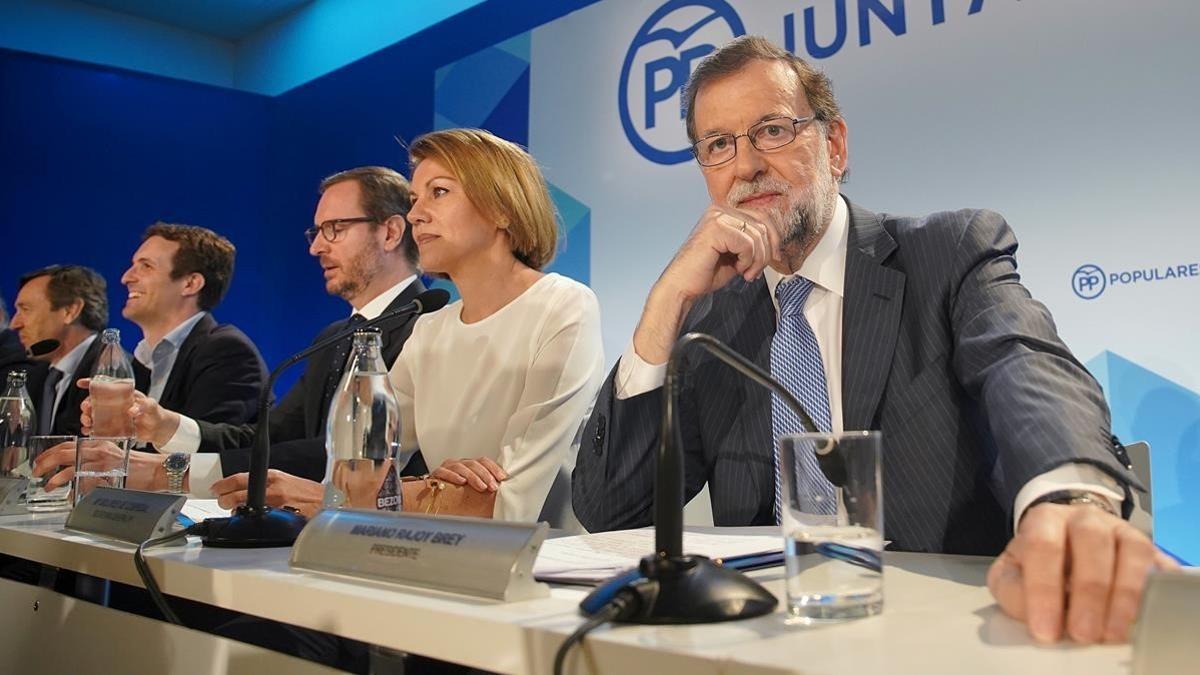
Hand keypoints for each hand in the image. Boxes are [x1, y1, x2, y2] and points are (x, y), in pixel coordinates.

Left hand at [32, 439, 165, 491]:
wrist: (156, 470)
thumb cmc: (139, 466)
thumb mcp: (114, 456)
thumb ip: (96, 458)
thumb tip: (76, 468)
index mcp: (99, 443)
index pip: (68, 444)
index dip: (51, 452)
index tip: (42, 459)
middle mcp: (98, 450)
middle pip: (63, 452)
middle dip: (45, 462)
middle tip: (36, 470)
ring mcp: (101, 462)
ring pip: (69, 467)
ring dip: (54, 478)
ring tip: (48, 485)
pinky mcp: (105, 475)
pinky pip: (82, 482)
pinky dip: (72, 489)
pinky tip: (68, 495)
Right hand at [78, 378, 179, 445]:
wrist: (159, 429)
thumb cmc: (156, 413)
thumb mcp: (152, 406)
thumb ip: (145, 406)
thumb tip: (132, 410)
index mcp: (123, 394)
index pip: (106, 385)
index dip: (92, 383)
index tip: (81, 383)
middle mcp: (115, 404)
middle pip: (94, 401)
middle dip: (86, 404)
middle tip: (86, 409)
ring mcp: (112, 416)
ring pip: (93, 415)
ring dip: (86, 417)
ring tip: (87, 422)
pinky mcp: (112, 428)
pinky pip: (97, 428)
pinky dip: (90, 430)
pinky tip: (88, 431)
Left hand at [211, 470, 323, 518]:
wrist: (331, 503)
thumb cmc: (311, 495)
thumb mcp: (288, 481)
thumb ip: (268, 484)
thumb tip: (247, 491)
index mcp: (274, 477)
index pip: (241, 478)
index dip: (224, 484)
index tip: (216, 488)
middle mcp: (273, 489)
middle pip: (238, 494)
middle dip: (225, 500)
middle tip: (223, 502)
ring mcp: (276, 505)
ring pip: (245, 509)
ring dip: (238, 512)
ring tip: (239, 513)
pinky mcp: (280, 520)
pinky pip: (258, 523)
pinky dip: (252, 523)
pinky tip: (253, 524)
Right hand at [431, 457, 507, 492]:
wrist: (436, 500)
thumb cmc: (459, 497)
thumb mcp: (475, 493)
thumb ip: (487, 490)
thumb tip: (502, 492)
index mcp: (470, 466)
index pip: (484, 461)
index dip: (494, 468)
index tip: (503, 478)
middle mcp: (460, 464)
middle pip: (474, 464)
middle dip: (486, 475)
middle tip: (493, 487)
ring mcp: (447, 468)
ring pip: (461, 467)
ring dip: (473, 477)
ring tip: (481, 487)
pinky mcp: (436, 474)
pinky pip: (444, 472)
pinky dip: (453, 476)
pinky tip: (461, 482)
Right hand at [656, 205, 778, 301]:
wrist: (683, 286)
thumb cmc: (706, 272)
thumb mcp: (737, 253)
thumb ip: (753, 242)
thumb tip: (776, 242)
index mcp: (725, 212)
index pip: (762, 216)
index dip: (774, 238)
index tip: (774, 258)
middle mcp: (720, 209)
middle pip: (763, 224)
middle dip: (766, 252)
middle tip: (756, 271)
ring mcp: (717, 217)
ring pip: (757, 235)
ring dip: (757, 260)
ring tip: (746, 273)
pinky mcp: (715, 228)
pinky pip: (747, 243)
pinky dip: (748, 261)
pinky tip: (738, 269)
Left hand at [987, 502, 1178, 643]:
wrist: (1068, 539)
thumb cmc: (1039, 563)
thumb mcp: (1012, 573)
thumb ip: (1012, 589)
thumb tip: (1031, 611)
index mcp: (1045, 519)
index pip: (1042, 546)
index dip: (1044, 590)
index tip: (1046, 629)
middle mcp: (1084, 518)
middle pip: (1091, 543)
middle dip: (1088, 594)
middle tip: (1083, 634)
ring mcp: (1121, 530)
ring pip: (1130, 551)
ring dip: (1124, 596)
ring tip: (1112, 633)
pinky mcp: (1149, 549)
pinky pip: (1159, 564)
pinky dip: (1155, 590)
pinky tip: (1144, 614)